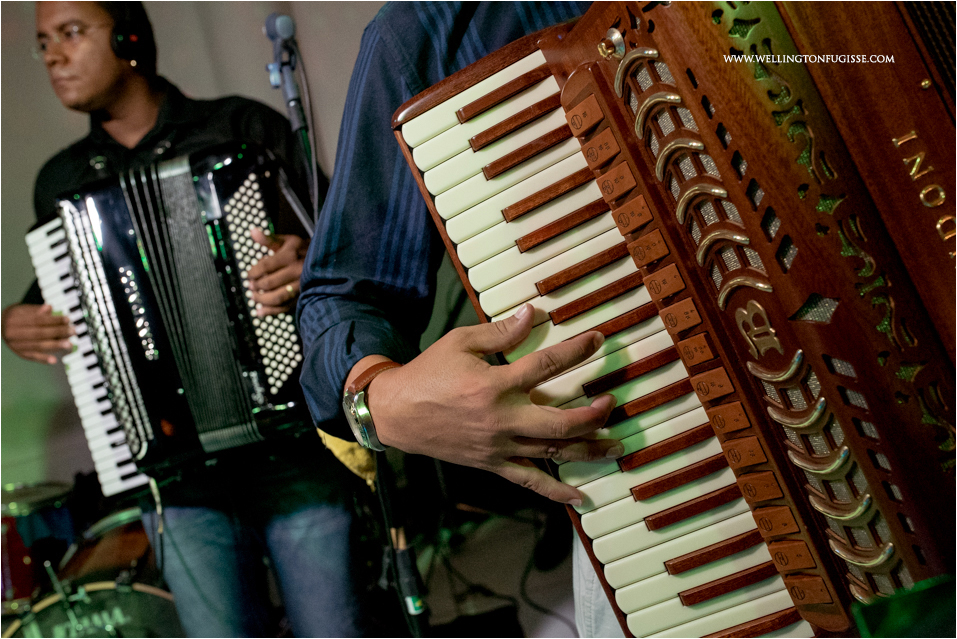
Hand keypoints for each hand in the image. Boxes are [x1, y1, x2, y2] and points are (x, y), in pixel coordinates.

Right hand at [1, 303, 74, 363]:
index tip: (67, 319)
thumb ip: (37, 310)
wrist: (2, 327)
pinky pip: (33, 357)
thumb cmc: (18, 316)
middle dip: (58, 332)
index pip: (38, 320)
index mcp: (15, 320)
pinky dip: (44, 359)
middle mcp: (14, 333)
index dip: (53, 320)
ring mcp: (16, 345)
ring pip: (38, 345)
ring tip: (69, 344)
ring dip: (55, 346)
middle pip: (39, 333)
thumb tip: (49, 308)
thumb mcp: (24, 310)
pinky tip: (54, 360)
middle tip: (73, 331)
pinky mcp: (21, 354)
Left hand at [245, 228, 306, 315]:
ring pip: (277, 297)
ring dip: (261, 299)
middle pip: (269, 283)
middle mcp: (296, 271)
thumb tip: (253, 231)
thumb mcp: (288, 241)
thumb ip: (269, 239)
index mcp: (290, 255)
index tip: (248, 275)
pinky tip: (260, 312)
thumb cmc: (303, 250)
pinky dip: (271, 311)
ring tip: (254, 297)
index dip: (253, 272)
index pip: (265, 266)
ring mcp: (301, 286)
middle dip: (255, 286)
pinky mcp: (303, 296)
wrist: (328, 261)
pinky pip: (286, 307)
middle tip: (250, 286)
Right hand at [361, 303, 620, 504]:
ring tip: (616, 445)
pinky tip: (580, 497)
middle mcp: (502, 418)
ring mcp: (499, 445)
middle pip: (561, 422)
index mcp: (495, 384)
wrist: (396, 413)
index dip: (577, 350)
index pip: (546, 365)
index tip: (598, 340)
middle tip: (612, 403)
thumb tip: (533, 314)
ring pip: (553, 453)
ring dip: (589, 450)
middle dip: (594, 414)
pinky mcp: (492, 463)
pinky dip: (556, 491)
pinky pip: (529, 480)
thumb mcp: (460, 342)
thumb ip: (500, 331)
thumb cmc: (428, 373)